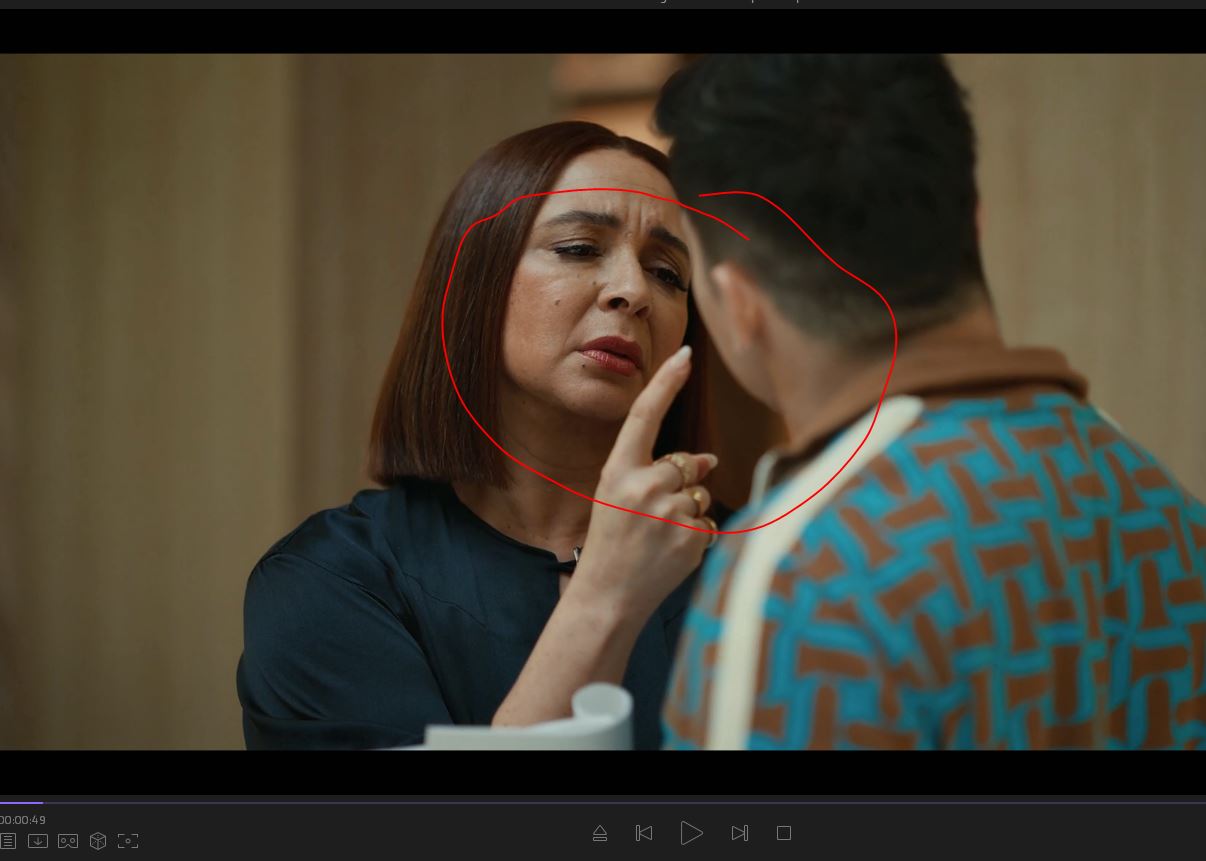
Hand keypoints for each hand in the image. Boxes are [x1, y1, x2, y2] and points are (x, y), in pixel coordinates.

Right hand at [567, 345, 718, 623]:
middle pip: (687, 463)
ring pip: (701, 494)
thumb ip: (658, 472)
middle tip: (652, 516)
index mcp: (618, 471)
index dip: (666, 382)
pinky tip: (671, 550)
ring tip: (659, 537)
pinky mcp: (691, 539)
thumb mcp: (618, 496)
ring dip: (689, 511)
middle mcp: (644, 486)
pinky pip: (710, 522)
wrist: (607, 595)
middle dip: (681, 482)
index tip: (686, 353)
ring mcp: (669, 513)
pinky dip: (698, 535)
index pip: (646, 416)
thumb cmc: (612, 541)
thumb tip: (711, 459)